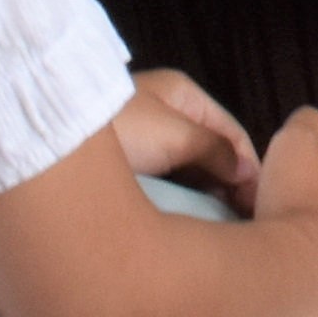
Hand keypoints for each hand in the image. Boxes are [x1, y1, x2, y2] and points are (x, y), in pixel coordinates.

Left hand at [115, 69, 261, 211]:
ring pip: (191, 167)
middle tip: (243, 218)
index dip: (250, 166)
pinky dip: (183, 196)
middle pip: (213, 149)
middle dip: (230, 182)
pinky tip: (191, 217)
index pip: (232, 131)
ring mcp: (149, 139)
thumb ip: (216, 151)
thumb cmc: (124, 131)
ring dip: (208, 191)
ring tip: (221, 222)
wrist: (57, 144)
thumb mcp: (175, 136)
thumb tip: (248, 173)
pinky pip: (167, 181)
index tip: (260, 203)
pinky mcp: (131, 165)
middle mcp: (170, 113)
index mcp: (185, 95)